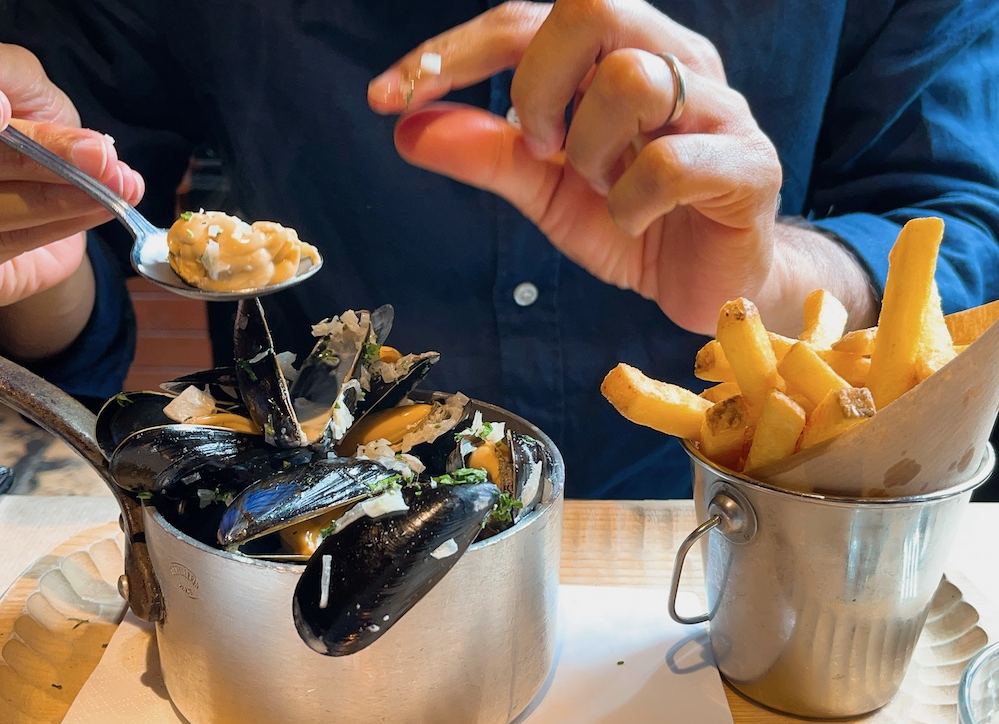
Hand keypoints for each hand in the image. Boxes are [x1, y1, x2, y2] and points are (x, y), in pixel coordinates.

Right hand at [0, 32, 142, 307]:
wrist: (49, 206)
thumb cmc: (32, 134)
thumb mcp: (25, 90)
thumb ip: (4, 70)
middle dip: (40, 153)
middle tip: (99, 153)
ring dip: (64, 193)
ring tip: (119, 182)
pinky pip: (10, 242)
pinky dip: (62, 221)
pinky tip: (102, 206)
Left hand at [368, 0, 869, 335]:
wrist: (710, 283)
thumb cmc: (635, 220)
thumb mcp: (546, 189)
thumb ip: (487, 153)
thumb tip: (407, 127)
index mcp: (624, 51)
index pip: (528, 19)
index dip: (454, 53)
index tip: (389, 97)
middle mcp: (677, 59)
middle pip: (592, 6)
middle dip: (536, 85)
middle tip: (538, 147)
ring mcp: (720, 108)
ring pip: (630, 80)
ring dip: (589, 151)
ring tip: (602, 189)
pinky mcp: (748, 165)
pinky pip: (669, 163)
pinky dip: (629, 203)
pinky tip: (634, 222)